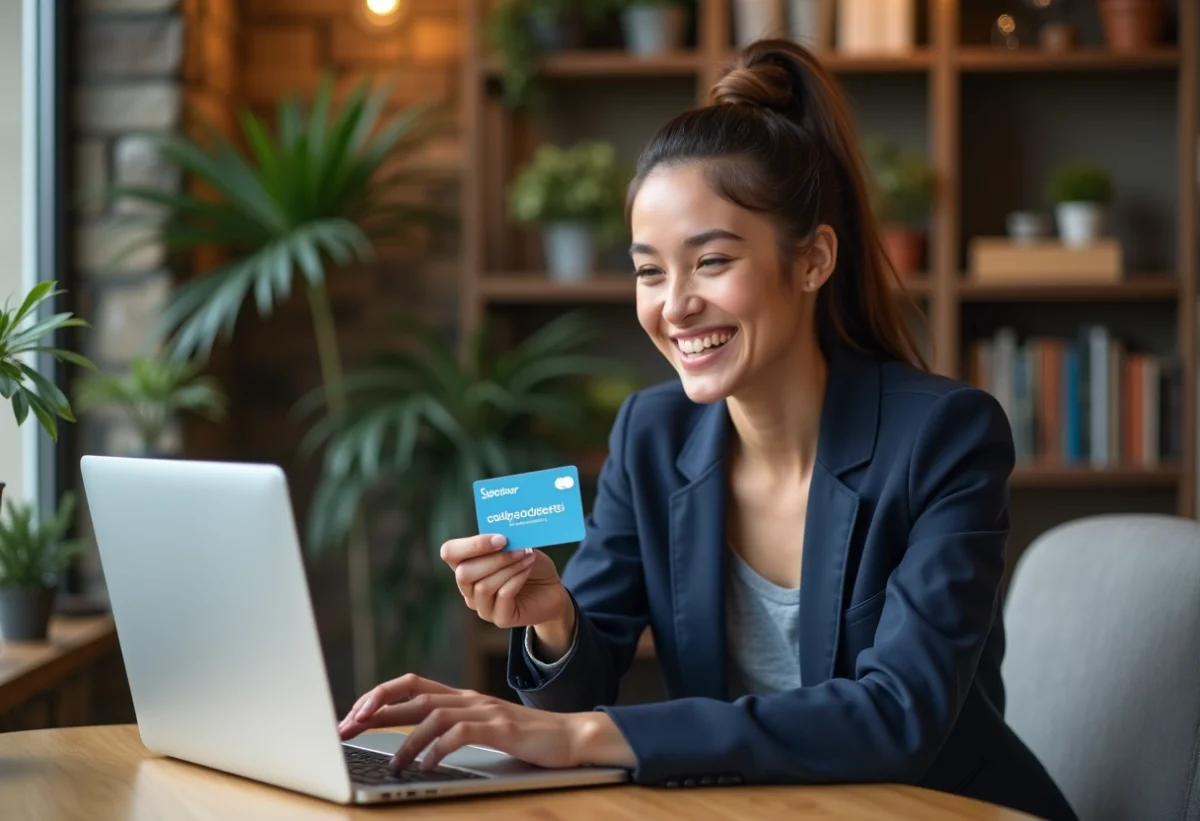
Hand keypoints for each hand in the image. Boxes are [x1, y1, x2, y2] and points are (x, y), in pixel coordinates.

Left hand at [337, 673, 634, 771]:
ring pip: (433, 714)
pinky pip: (461, 733)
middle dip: (375, 711)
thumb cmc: (523, 738)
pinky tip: (428, 766)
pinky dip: (439, 749)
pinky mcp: (500, 727)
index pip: (410, 683)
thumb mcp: (480, 729)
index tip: (352, 715)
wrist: (569, 735)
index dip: (379, 695)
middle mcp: (468, 698)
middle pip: (413, 694)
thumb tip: (409, 746)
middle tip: (347, 729)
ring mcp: (485, 710)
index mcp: (460, 696)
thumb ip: (450, 729)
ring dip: (406, 740)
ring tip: (393, 764)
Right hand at [440, 534, 570, 630]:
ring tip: (527, 557)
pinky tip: (528, 569)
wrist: (551, 590)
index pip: (449, 552)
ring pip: (483, 586)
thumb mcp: (518, 545)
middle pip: (463, 573)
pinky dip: (516, 579)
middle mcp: (469, 588)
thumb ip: (506, 541)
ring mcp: (483, 607)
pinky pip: (502, 596)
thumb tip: (502, 536)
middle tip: (518, 549)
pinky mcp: (501, 618)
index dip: (471, 545)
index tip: (500, 538)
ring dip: (508, 568)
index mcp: (465, 565)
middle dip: (494, 558)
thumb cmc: (529, 564)